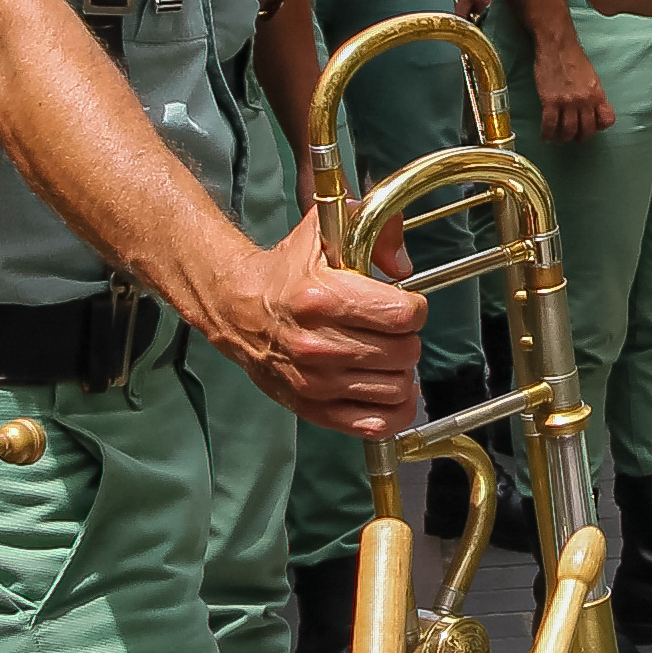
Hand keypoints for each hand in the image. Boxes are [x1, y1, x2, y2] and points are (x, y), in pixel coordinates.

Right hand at [194, 211, 424, 434]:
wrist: (238, 311)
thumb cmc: (287, 274)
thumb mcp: (326, 232)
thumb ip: (377, 228)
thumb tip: (403, 265)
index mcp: (323, 299)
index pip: (403, 315)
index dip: (413, 307)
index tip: (402, 304)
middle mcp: (318, 345)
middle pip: (404, 352)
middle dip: (406, 337)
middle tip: (390, 330)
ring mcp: (316, 382)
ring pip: (397, 387)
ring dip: (400, 371)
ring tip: (384, 355)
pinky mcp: (313, 408)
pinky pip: (376, 424)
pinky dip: (394, 410)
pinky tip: (387, 389)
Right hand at [532, 27, 613, 142]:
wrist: (557, 46)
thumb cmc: (574, 58)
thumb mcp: (592, 77)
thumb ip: (594, 95)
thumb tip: (593, 110)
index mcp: (598, 94)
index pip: (607, 120)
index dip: (599, 127)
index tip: (591, 128)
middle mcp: (585, 100)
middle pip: (586, 129)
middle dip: (580, 137)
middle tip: (573, 137)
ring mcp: (567, 102)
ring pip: (568, 130)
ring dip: (563, 138)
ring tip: (558, 138)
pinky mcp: (550, 101)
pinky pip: (550, 124)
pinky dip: (548, 134)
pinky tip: (546, 136)